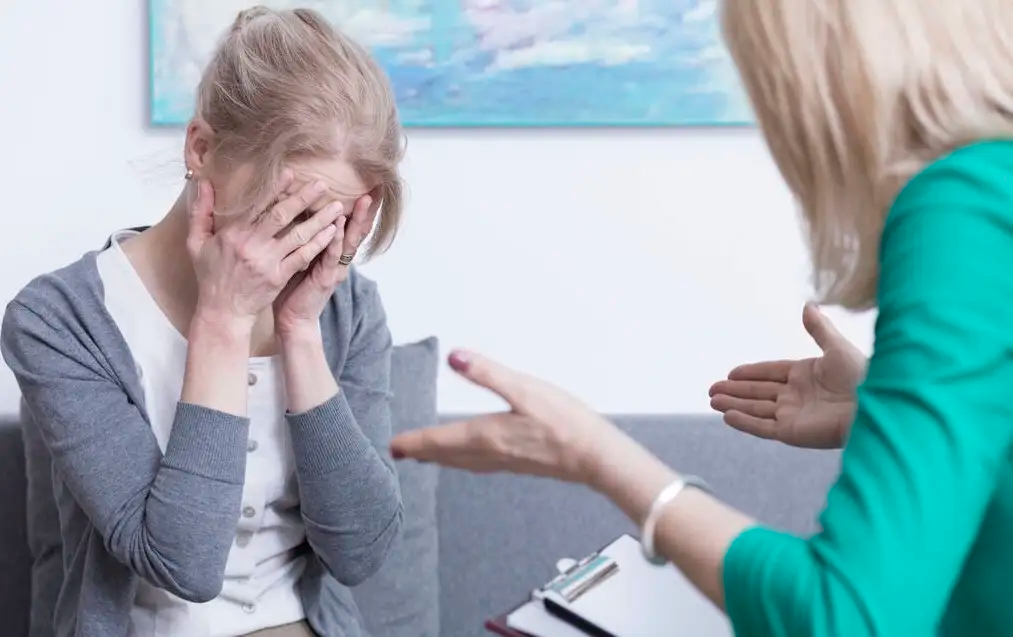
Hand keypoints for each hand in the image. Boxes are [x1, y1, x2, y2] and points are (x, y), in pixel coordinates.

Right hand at [186, 172, 341, 329]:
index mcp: (233, 234)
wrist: (223, 311)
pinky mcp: (280, 276)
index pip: (258, 205)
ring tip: (337, 207)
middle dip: (304, 198)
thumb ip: (201, 211)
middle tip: (322, 184)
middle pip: (282, 216)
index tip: (292, 173)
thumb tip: (202, 182)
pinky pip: (303, 257)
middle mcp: (252, 245)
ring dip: (319, 220)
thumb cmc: (210, 275)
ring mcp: (268, 262)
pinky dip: (318, 244)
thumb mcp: (196, 242)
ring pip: (298, 236)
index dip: (276, 188)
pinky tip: (332, 233)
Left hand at [273, 193, 377, 336]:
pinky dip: (336, 239)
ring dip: (357, 220)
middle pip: (358, 229)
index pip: (351, 225)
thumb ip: (305, 236)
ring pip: (350, 240)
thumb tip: (297, 207)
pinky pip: (332, 256)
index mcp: (335, 253)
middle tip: (376, 188)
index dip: (361, 208)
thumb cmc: (293, 286)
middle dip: (367, 209)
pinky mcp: (326, 278)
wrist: (293, 319)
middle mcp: (340, 259)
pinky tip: (338, 225)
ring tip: (364, 200)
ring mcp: (335, 269)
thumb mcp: (301, 255)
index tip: (370, 186)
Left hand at [391, 350, 626, 484]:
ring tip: (426, 456)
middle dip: (422, 452)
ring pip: (463, 462)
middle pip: (448, 455)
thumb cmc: (564, 422)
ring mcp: (506, 461)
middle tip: (400, 453)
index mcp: (486, 434)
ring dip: (442, 458)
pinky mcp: (520, 463)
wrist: (595, 456)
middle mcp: (491, 452)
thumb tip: (454, 356)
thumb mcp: (524, 389)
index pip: (440, 440)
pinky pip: (480, 464)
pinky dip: (464, 460)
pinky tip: (471, 457)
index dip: (415, 442)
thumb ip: (488, 373)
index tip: (393, 446)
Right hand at [708, 304, 865, 448]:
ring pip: (756, 409)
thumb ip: (819, 329)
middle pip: (758, 393)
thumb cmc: (863, 376)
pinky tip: (728, 416)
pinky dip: (745, 422)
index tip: (730, 373)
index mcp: (806, 375)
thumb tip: (807, 306)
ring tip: (712, 400)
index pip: (770, 374)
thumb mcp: (837, 347)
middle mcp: (797, 396)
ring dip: (734, 405)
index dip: (750, 374)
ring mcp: (793, 415)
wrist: (876, 406)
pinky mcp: (793, 432)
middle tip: (712, 390)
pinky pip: (763, 427)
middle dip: (735, 391)